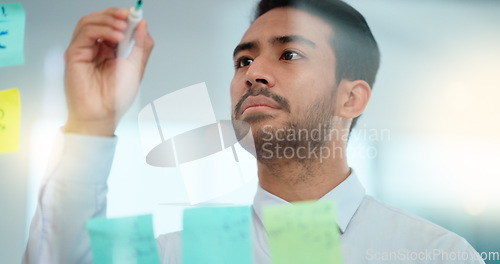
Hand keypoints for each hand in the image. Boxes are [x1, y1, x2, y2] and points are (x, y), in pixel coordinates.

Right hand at [64, 7, 153, 135]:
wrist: (104, 114)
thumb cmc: (116, 97)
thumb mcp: (137, 67)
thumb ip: (141, 45)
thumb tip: (142, 23)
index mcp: (110, 49)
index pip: (114, 24)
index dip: (124, 16)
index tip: (136, 12)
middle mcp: (96, 47)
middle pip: (100, 18)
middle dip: (116, 14)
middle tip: (130, 16)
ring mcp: (84, 50)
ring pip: (89, 21)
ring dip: (108, 20)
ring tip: (124, 27)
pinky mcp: (74, 54)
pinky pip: (85, 33)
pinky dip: (102, 30)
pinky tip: (116, 36)